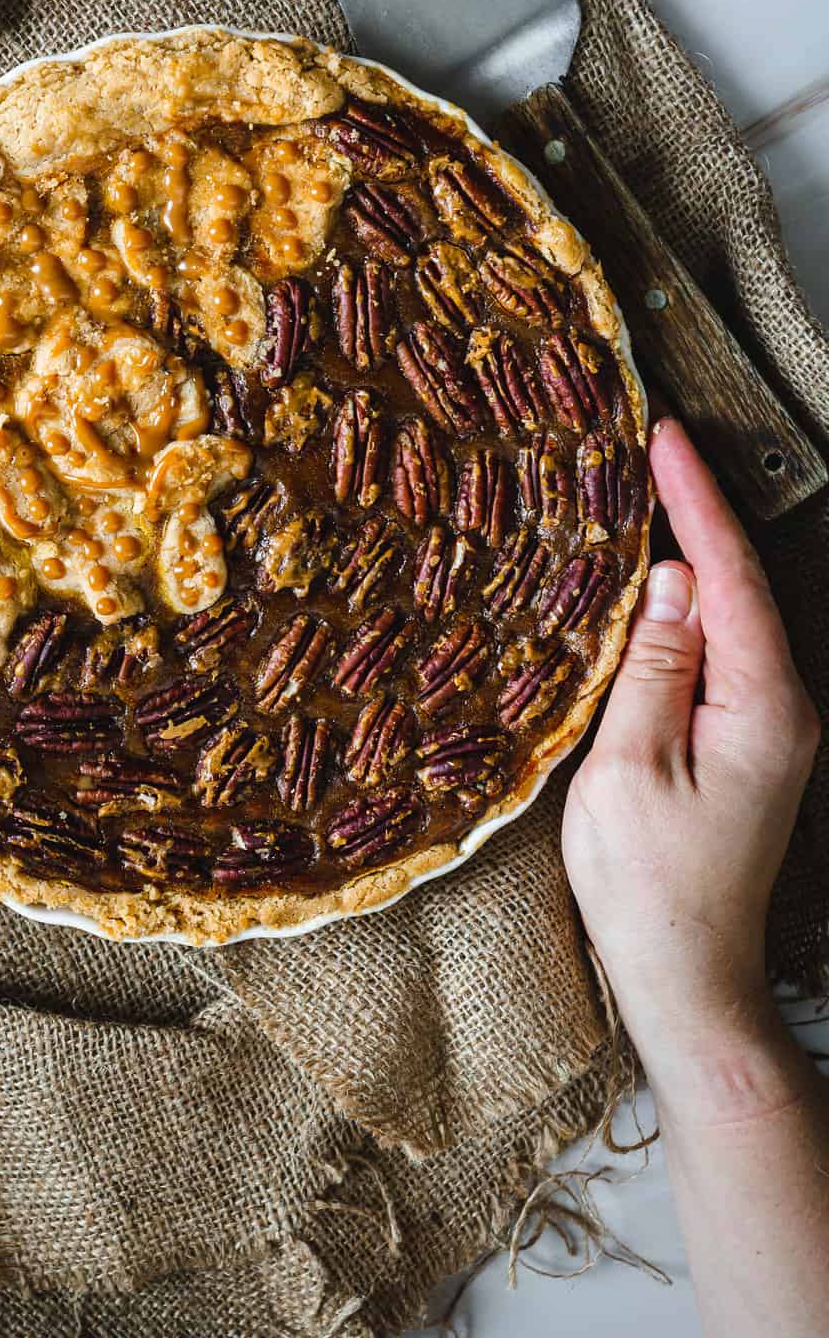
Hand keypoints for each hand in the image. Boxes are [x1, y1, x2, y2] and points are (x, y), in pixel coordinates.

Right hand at [562, 417, 820, 1100]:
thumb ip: (652, 663)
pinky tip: (657, 591)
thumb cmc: (648, 887)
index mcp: (762, 706)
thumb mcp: (629, 765)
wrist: (691, 980)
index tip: (662, 436)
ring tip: (648, 499)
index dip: (695, 500)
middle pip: (742, 586)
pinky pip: (723, 655)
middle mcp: (785, 709)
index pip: (728, 575)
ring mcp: (772, 730)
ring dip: (694, 559)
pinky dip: (691, 611)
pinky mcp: (750, 748)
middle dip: (698, 513)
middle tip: (650, 449)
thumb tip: (670, 580)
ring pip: (733, 618)